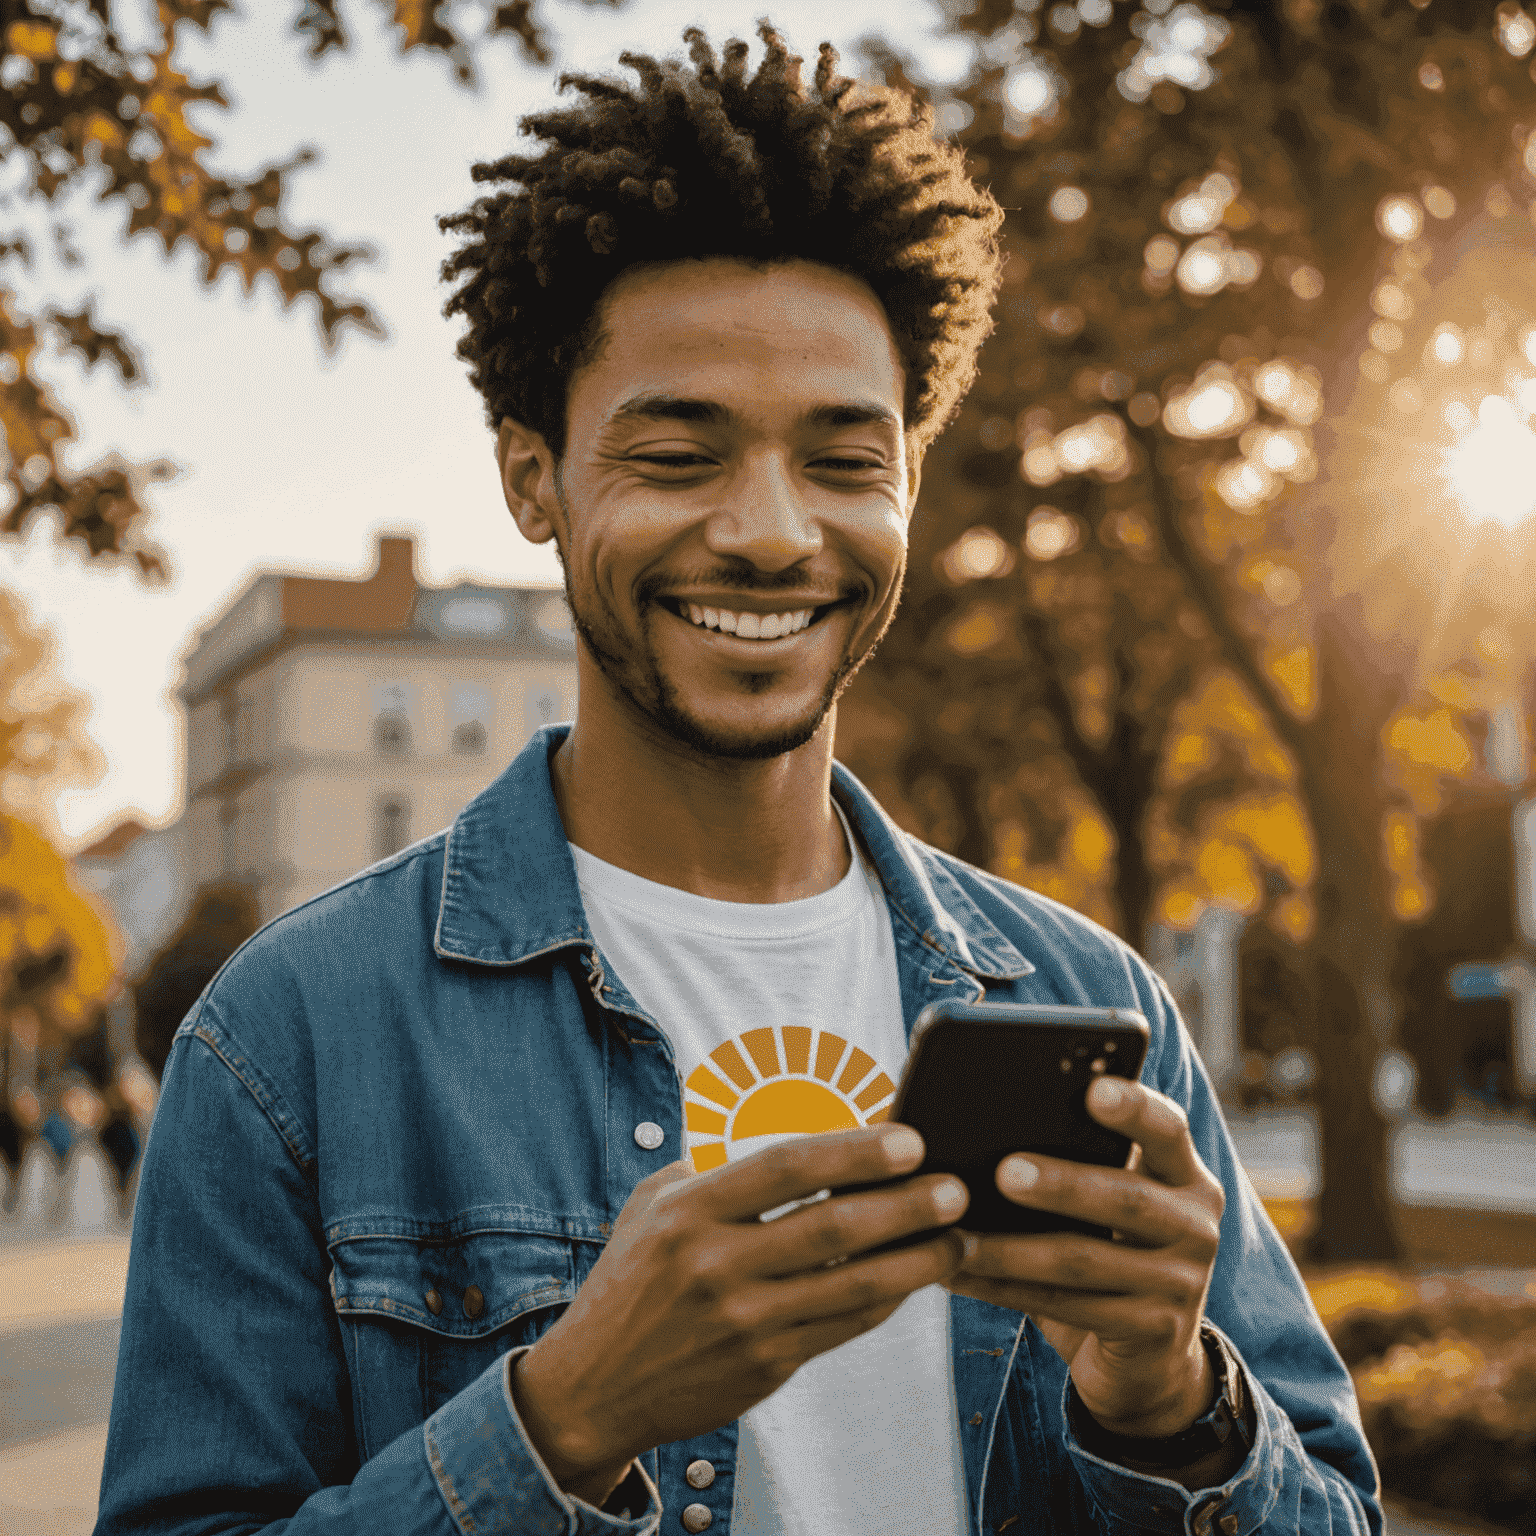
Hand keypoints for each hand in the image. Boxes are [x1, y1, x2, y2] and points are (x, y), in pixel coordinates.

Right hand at [510, 1124, 970, 1504]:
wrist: (592, 1386)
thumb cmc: (630, 1281)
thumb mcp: (653, 1205)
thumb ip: (717, 1169)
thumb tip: (805, 1135)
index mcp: (690, 1211)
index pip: (788, 1166)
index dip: (855, 1149)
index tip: (908, 1137)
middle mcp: (717, 1265)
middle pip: (833, 1226)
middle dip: (906, 1203)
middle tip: (956, 1184)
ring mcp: (744, 1321)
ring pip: (854, 1285)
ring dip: (917, 1259)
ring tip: (959, 1235)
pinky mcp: (766, 1366)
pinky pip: (844, 1327)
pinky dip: (887, 1299)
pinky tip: (916, 1276)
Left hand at [940, 1075, 1224, 1438]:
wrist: (1152, 1355)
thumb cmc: (1111, 1249)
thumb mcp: (1113, 1203)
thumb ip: (1081, 1163)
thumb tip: (984, 1128)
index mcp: (1185, 1176)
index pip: (1168, 1129)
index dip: (1135, 1107)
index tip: (1094, 1089)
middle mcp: (1195, 1225)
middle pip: (1126, 1197)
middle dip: (1062, 1184)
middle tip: (1003, 1172)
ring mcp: (1182, 1283)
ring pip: (1084, 1259)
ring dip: (1011, 1248)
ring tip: (956, 1236)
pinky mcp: (1153, 1331)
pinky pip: (1067, 1306)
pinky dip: (1005, 1289)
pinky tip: (959, 1275)